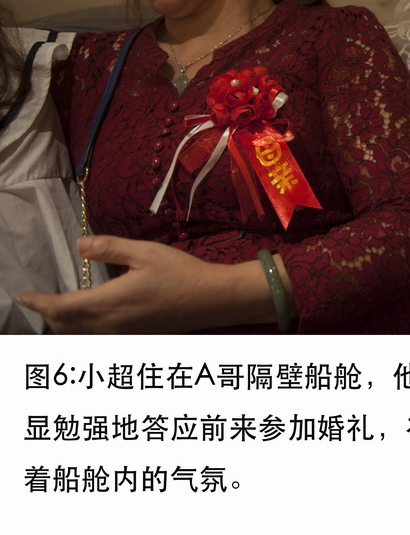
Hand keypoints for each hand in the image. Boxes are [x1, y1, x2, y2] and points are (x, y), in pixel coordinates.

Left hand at [16, 235, 272, 333]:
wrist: (214, 300)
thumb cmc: (181, 273)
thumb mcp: (146, 252)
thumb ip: (110, 248)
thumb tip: (79, 244)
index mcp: (108, 304)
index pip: (60, 309)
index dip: (38, 303)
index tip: (22, 296)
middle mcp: (110, 326)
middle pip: (65, 328)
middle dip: (48, 316)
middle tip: (40, 301)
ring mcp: (123, 335)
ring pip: (80, 337)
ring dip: (65, 326)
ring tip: (59, 311)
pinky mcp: (136, 337)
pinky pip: (97, 339)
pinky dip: (83, 331)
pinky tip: (91, 319)